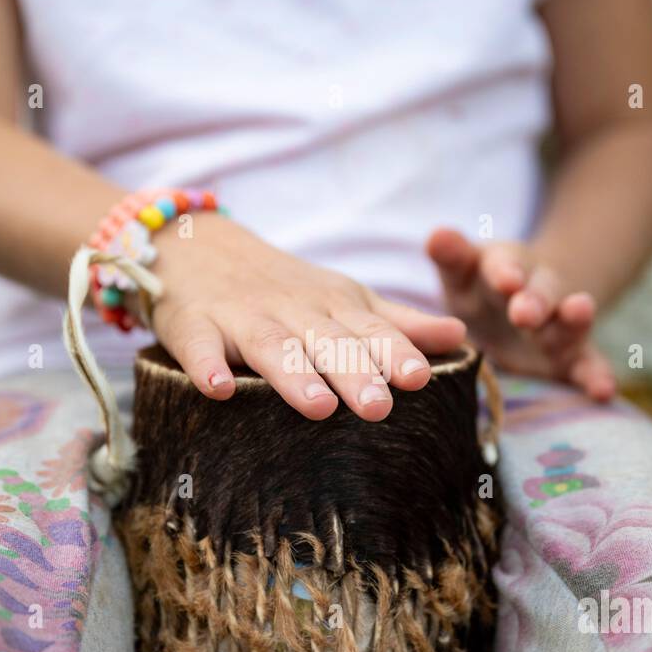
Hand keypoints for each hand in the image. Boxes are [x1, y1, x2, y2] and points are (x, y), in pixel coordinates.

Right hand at [147, 212, 466, 420]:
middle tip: (378, 409)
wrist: (194, 243)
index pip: (368, 330)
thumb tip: (459, 336)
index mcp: (332, 306)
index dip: (393, 352)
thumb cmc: (279, 285)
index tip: (419, 378)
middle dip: (353, 372)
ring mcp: (240, 317)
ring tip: (318, 407)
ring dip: (293, 376)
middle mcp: (291, 310)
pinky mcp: (192, 325)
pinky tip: (217, 389)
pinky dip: (205, 365)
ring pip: (271, 346)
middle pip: (325, 342)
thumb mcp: (342, 297)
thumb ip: (396, 323)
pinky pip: (198, 346)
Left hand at [426, 228, 615, 400]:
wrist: (517, 307)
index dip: (504, 273)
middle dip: (534, 302)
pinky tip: (604, 391)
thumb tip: (436, 235)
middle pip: (540, 293)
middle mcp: (537, 294)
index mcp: (506, 270)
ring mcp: (557, 327)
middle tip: (525, 314)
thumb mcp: (461, 273)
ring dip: (575, 320)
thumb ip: (451, 257)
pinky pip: (587, 366)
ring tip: (581, 313)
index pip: (504, 266)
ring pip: (569, 324)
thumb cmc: (478, 288)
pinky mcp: (571, 359)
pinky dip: (597, 377)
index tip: (506, 282)